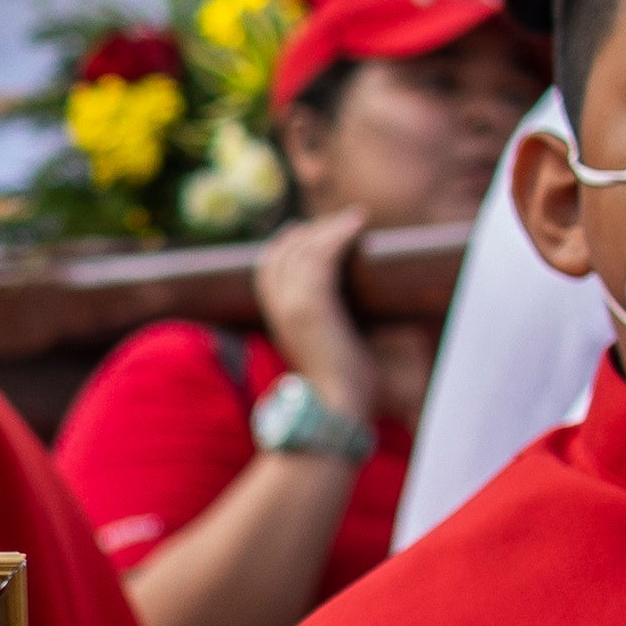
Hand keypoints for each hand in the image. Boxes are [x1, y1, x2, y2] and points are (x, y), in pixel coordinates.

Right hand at [251, 210, 385, 434]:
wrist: (335, 407)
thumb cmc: (339, 387)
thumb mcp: (325, 350)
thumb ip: (327, 329)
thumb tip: (353, 319)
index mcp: (277, 320)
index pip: (267, 270)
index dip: (284, 246)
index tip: (305, 231)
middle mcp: (279, 308)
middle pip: (284, 252)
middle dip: (310, 231)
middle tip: (339, 222)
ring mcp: (293, 304)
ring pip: (304, 250)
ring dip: (330, 228)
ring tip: (354, 218)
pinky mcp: (314, 304)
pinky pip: (323, 256)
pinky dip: (339, 236)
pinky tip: (357, 225)